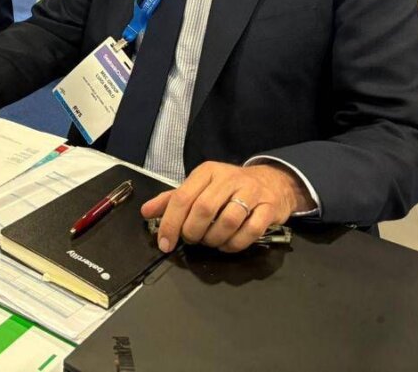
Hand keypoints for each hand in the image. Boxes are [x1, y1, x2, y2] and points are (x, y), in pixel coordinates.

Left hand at [140, 161, 313, 252]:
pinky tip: (228, 244)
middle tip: (192, 240)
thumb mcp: (199, 187)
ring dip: (214, 239)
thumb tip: (146, 212)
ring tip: (210, 242)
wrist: (271, 182)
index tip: (164, 243)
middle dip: (193, 232)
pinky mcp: (269, 207)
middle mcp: (228, 178)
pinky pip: (251, 231)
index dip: (170, 223)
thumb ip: (172, 200)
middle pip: (203, 209)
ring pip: (228, 221)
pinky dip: (235, 244)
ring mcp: (251, 192)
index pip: (182, 197)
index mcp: (207, 172)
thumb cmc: (229, 188)